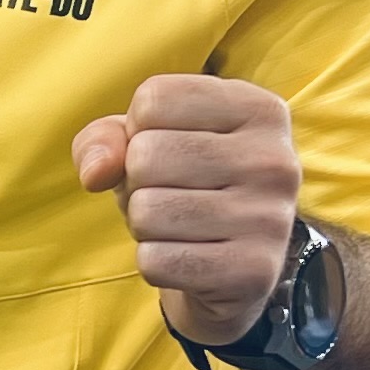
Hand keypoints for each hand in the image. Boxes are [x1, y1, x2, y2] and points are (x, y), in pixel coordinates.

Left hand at [72, 73, 301, 346]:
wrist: (231, 268)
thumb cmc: (182, 186)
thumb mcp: (144, 143)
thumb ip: (105, 139)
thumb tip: (95, 172)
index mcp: (258, 107)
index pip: (153, 99)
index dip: (137, 131)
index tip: (169, 148)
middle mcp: (274, 158)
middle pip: (146, 155)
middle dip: (136, 183)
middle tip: (168, 195)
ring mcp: (270, 217)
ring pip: (146, 212)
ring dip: (143, 225)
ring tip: (178, 226)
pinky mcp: (253, 270)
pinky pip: (156, 261)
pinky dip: (154, 263)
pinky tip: (187, 258)